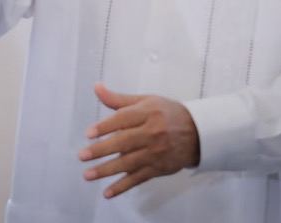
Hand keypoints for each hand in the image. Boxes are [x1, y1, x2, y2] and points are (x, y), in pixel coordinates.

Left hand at [79, 83, 199, 198]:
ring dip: (107, 170)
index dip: (105, 127)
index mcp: (148, 113)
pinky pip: (138, 179)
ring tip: (88, 174)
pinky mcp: (158, 168)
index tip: (89, 133)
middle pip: (124, 142)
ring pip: (129, 163)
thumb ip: (118, 99)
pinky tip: (108, 192)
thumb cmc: (167, 113)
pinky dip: (122, 186)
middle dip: (102, 150)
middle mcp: (152, 133)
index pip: (124, 119)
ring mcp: (156, 153)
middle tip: (82, 155)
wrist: (198, 133)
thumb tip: (96, 87)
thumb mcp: (145, 101)